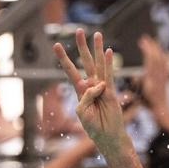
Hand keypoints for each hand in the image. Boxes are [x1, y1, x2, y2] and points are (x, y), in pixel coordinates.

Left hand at [53, 29, 125, 150]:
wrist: (107, 136)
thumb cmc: (93, 127)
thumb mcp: (82, 111)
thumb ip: (85, 96)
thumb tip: (97, 84)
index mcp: (81, 91)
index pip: (71, 71)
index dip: (64, 58)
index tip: (56, 45)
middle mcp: (91, 86)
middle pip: (85, 62)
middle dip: (82, 46)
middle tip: (78, 30)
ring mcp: (102, 87)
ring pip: (98, 64)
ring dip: (97, 49)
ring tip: (97, 34)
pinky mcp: (111, 91)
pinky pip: (109, 75)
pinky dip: (108, 64)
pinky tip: (108, 51)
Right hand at [136, 36, 166, 110]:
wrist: (161, 110)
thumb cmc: (148, 104)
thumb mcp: (139, 95)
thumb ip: (137, 84)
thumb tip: (135, 76)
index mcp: (151, 79)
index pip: (150, 61)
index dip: (147, 50)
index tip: (142, 42)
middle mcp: (159, 76)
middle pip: (156, 57)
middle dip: (151, 46)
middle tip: (145, 38)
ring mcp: (163, 76)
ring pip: (162, 59)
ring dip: (157, 49)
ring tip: (153, 40)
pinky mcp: (166, 77)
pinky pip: (166, 63)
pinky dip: (163, 55)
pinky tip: (162, 51)